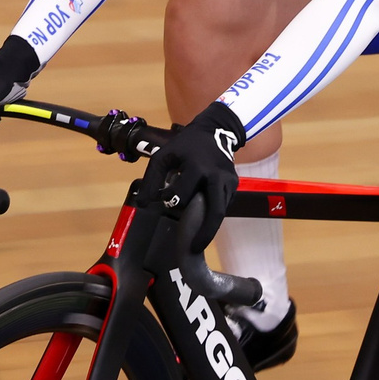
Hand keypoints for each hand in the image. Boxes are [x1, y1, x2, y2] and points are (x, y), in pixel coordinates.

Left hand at [145, 102, 246, 254]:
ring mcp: (229, 182)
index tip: (165, 198)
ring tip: (198, 241)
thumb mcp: (165, 156)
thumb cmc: (186, 145)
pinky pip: (223, 206)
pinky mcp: (235, 185)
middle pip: (215, 212)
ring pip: (220, 212)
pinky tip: (204, 223)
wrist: (217, 130)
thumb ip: (152, 179)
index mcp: (198, 167)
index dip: (170, 200)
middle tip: (193, 249)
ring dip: (209, 227)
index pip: (182, 195)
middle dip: (205, 233)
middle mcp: (217, 176)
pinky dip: (213, 216)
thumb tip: (143, 204)